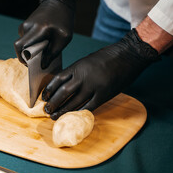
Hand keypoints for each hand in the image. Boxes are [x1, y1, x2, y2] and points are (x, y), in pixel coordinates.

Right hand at [14, 0, 77, 67]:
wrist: (59, 1)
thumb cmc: (63, 20)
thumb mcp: (63, 38)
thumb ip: (52, 53)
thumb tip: (42, 66)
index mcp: (38, 29)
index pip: (20, 46)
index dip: (22, 58)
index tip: (30, 64)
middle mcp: (27, 26)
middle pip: (20, 47)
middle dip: (27, 55)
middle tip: (39, 58)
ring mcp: (25, 25)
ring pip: (24, 43)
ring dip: (31, 48)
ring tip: (44, 47)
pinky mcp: (25, 24)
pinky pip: (26, 38)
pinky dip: (32, 43)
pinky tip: (42, 42)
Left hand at [42, 29, 159, 119]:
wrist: (128, 55)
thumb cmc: (107, 57)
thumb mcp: (87, 61)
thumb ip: (76, 72)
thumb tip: (64, 85)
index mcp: (78, 66)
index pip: (58, 79)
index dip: (49, 90)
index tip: (44, 97)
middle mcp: (83, 76)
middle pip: (63, 93)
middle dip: (53, 103)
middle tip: (47, 110)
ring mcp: (94, 86)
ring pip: (74, 102)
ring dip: (63, 111)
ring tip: (55, 116)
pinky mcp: (104, 94)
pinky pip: (89, 106)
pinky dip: (79, 112)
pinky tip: (72, 117)